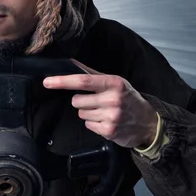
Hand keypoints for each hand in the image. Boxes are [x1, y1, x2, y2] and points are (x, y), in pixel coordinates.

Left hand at [43, 60, 157, 148]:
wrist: (148, 123)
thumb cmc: (128, 98)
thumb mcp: (115, 82)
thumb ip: (92, 74)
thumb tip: (70, 64)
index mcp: (113, 83)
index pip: (82, 81)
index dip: (62, 81)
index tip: (47, 82)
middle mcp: (113, 99)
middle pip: (77, 100)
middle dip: (81, 101)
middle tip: (96, 102)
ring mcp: (111, 116)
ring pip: (81, 114)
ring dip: (88, 113)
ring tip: (103, 111)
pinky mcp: (108, 131)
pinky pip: (87, 125)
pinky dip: (94, 124)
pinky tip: (106, 121)